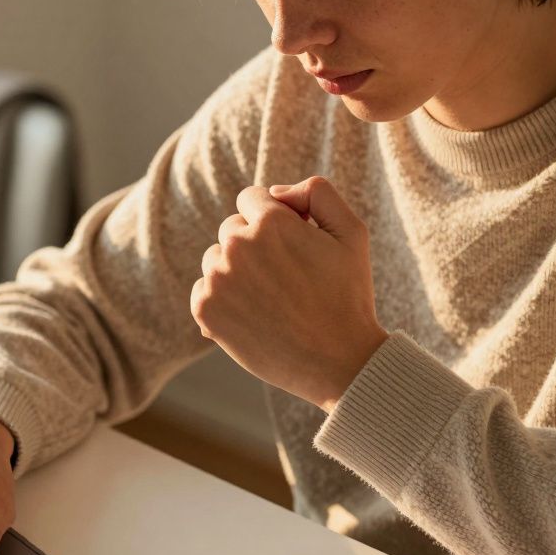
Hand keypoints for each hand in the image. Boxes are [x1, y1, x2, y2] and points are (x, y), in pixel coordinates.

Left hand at [190, 176, 387, 411]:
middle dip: (253, 243)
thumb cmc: (347, 296)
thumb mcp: (352, 232)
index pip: (251, 199)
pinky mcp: (204, 309)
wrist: (336, 362)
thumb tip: (275, 192)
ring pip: (215, 259)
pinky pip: (204, 288)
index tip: (291, 243)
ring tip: (270, 298)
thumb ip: (317, 193)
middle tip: (285, 277)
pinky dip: (222, 298)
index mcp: (270, 221)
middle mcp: (237, 245)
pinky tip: (253, 314)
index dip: (273, 219)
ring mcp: (217, 279)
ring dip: (235, 271)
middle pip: (231, 228)